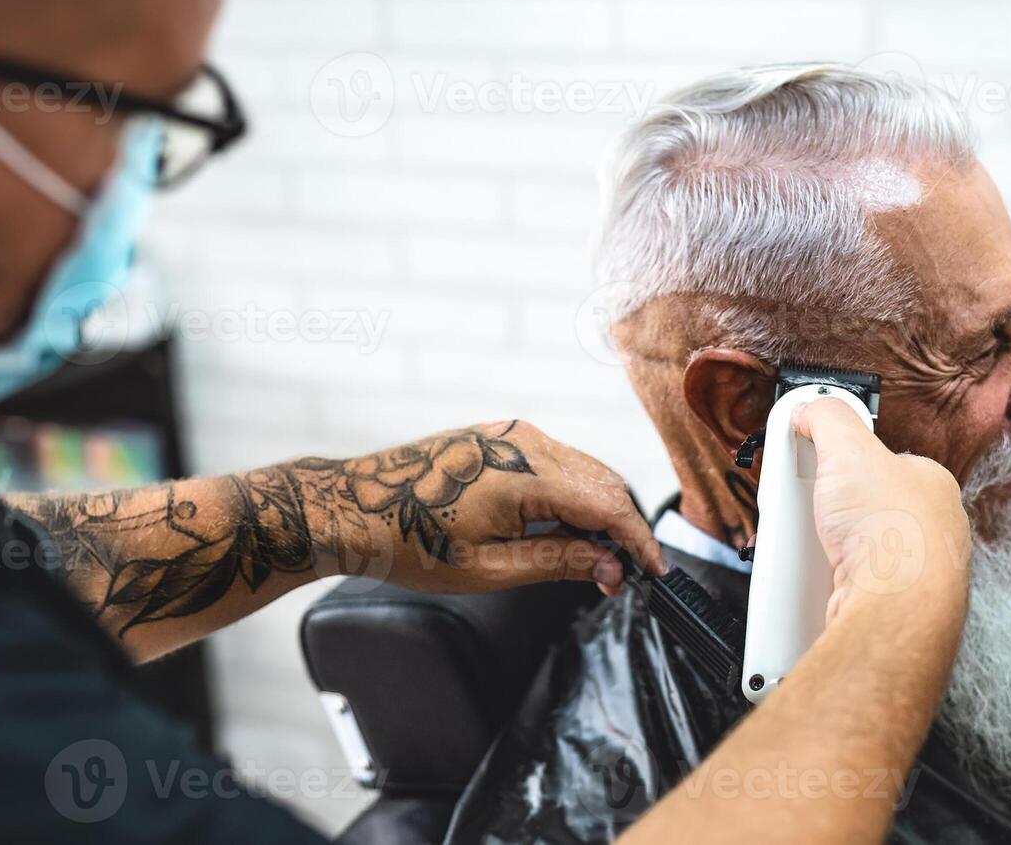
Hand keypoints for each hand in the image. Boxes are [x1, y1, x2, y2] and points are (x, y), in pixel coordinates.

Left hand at [338, 421, 664, 595]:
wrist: (356, 508)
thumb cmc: (411, 542)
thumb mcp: (490, 569)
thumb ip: (558, 561)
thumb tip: (611, 567)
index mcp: (523, 473)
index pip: (607, 503)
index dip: (637, 540)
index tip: (654, 571)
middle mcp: (522, 442)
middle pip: (602, 481)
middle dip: (621, 528)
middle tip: (621, 576)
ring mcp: (509, 434)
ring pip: (581, 468)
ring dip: (598, 510)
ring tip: (592, 559)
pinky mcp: (498, 436)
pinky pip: (555, 460)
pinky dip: (572, 492)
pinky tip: (563, 528)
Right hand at [793, 398, 971, 623]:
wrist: (895, 608)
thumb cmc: (892, 531)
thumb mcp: (849, 447)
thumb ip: (828, 417)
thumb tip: (811, 407)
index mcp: (930, 485)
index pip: (878, 461)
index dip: (839, 460)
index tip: (811, 461)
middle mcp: (928, 528)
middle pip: (857, 505)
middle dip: (821, 506)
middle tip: (798, 504)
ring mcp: (910, 569)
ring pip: (849, 546)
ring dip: (817, 545)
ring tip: (799, 542)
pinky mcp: (887, 603)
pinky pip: (843, 582)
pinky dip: (819, 579)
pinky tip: (809, 575)